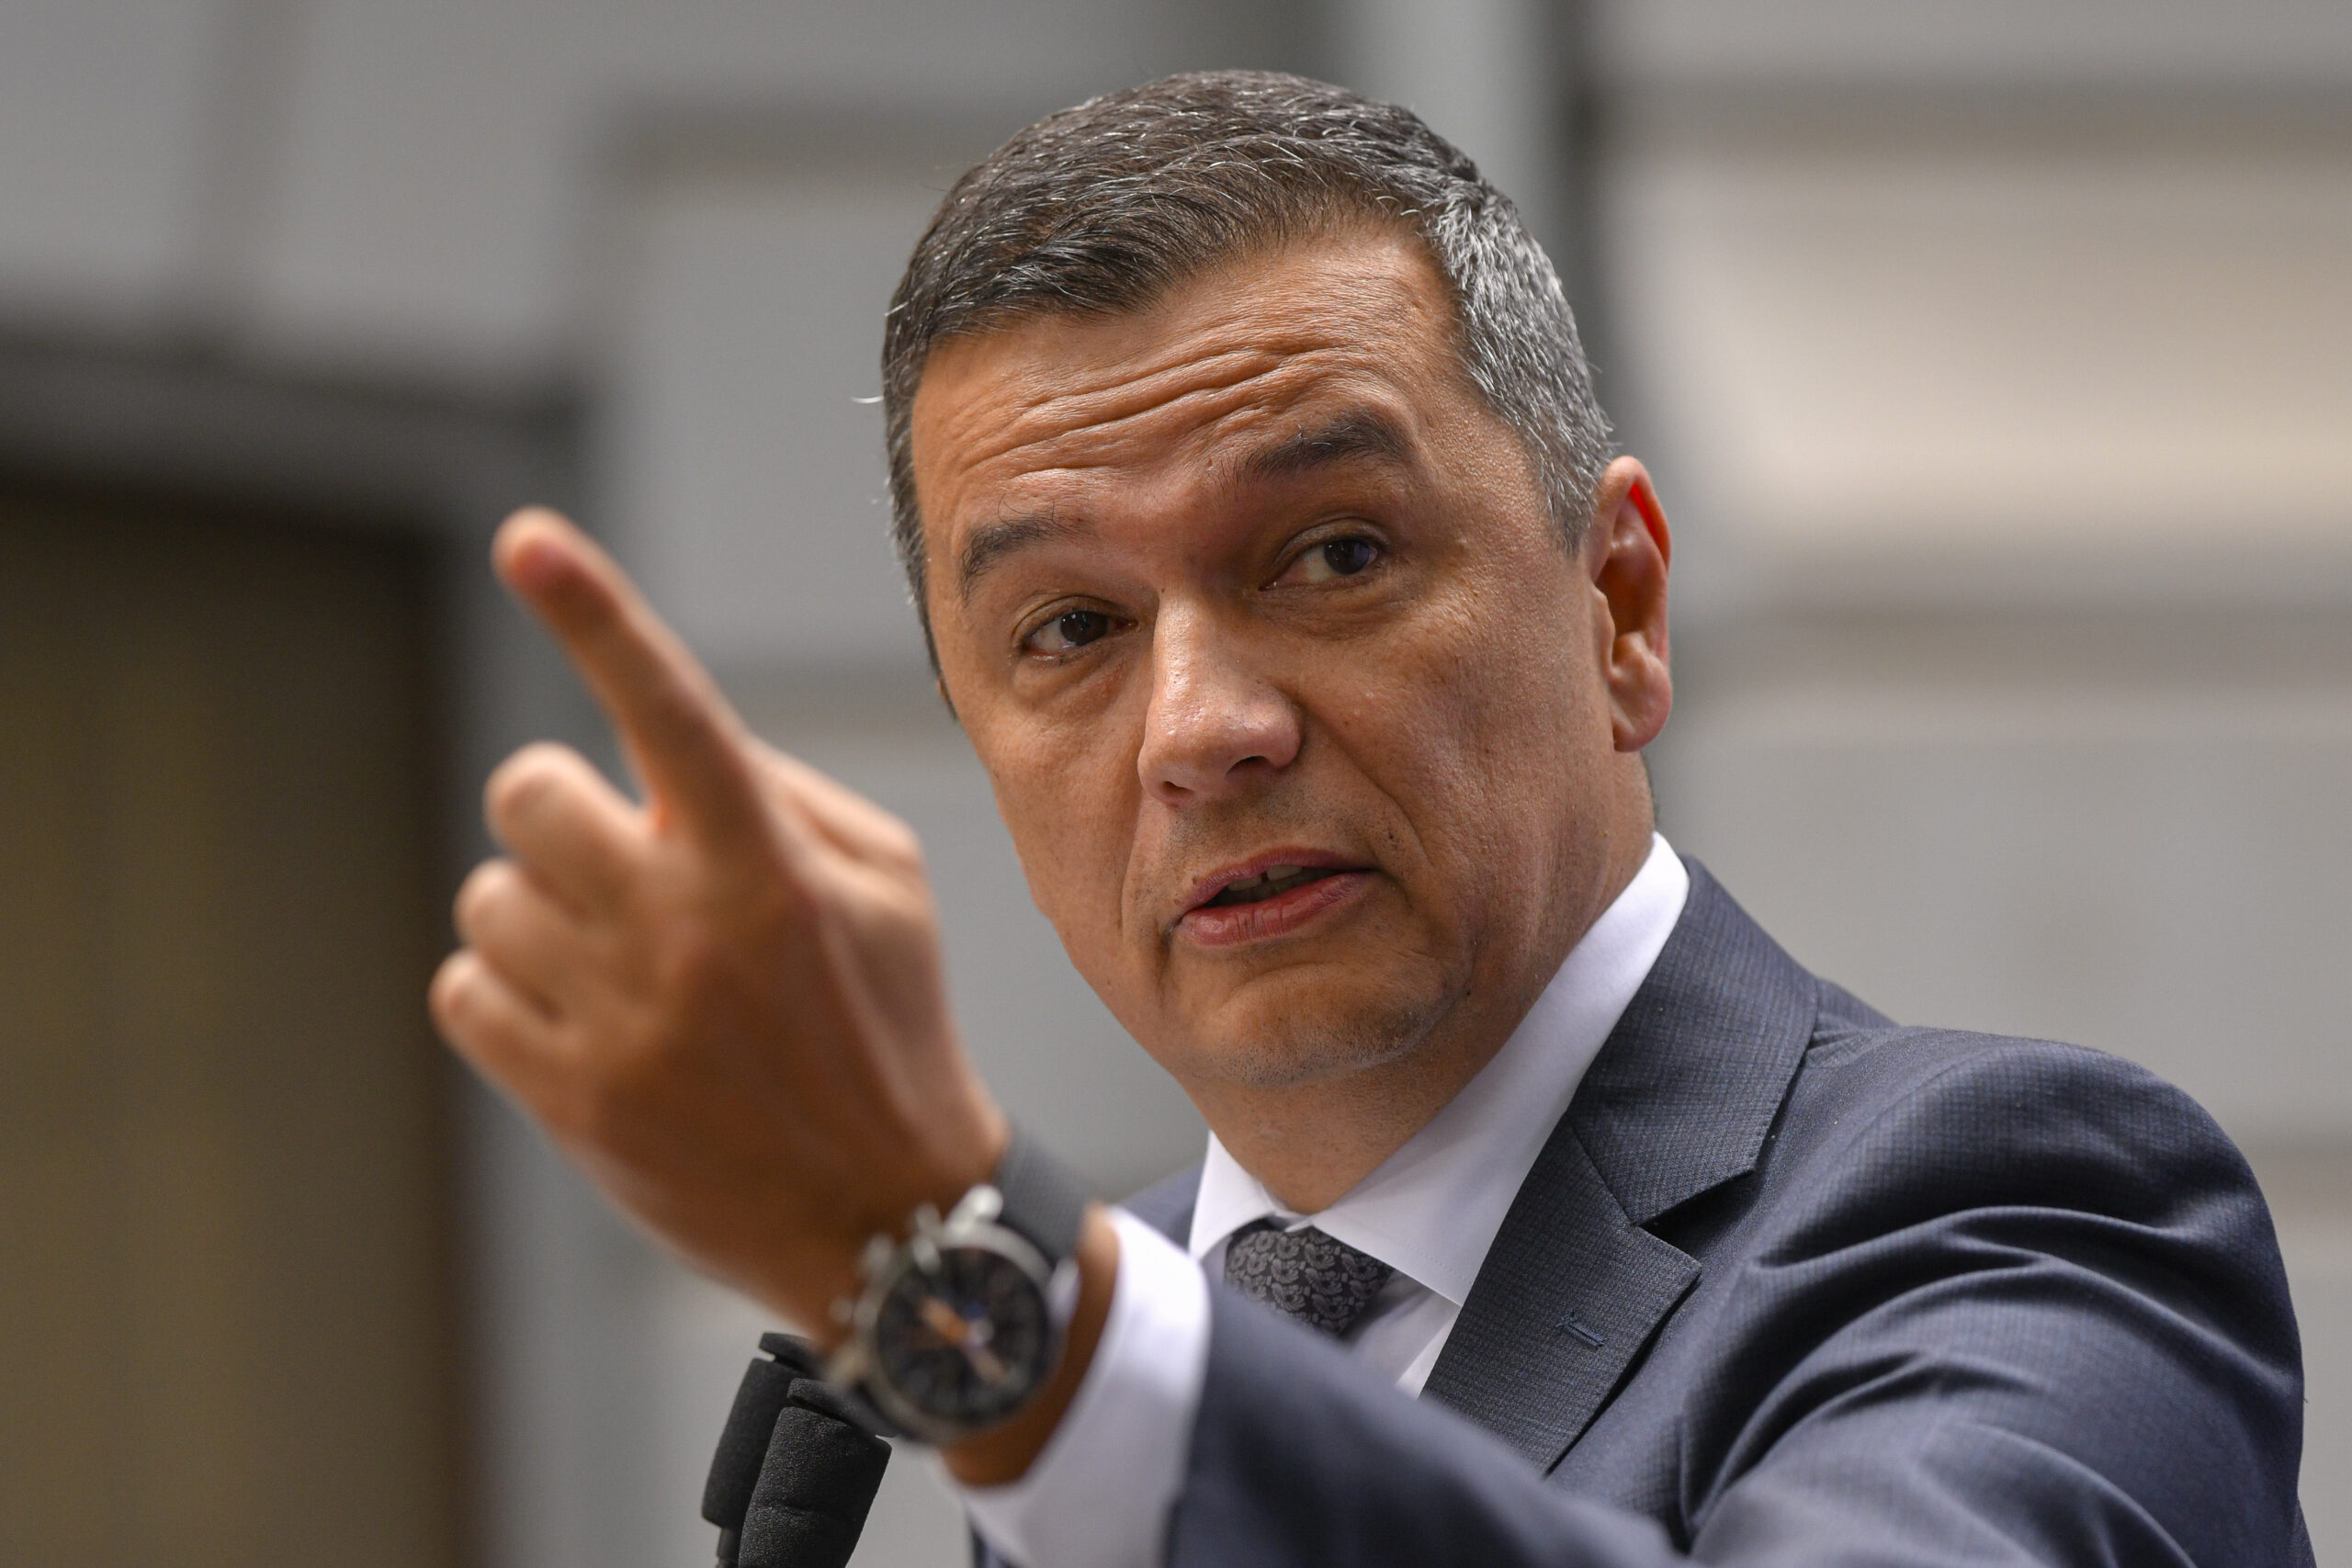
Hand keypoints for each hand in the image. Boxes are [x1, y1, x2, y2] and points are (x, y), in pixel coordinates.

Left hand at [428, 507, 1007, 1334]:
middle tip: (623, 865)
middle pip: (528, 793)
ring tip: (626, 968)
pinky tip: (586, 1023)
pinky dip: (507, 993)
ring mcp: (617, 1018)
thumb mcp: (888, 886)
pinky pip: (464, 990)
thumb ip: (775, 790)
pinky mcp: (569, 1098)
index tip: (525, 536)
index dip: (594, 611)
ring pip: (488, 896)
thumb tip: (649, 739)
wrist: (888, 1219)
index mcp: (767, 861)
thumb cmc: (889, 1026)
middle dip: (565, 816)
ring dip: (541, 915)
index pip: (667, 705)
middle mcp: (683, 928)